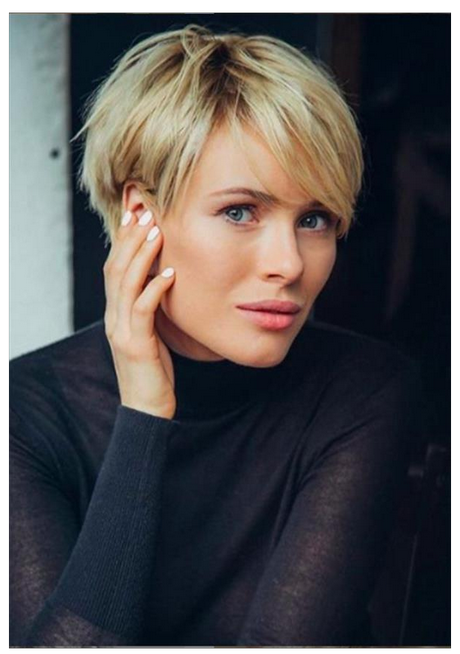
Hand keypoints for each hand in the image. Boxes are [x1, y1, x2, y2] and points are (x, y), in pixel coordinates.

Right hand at [103, 209, 176, 419]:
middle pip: (115, 269)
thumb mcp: (149, 334)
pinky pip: (144, 311)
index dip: (123, 242)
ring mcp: (122, 331)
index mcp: (116, 314)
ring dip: (141, 256)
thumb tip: (162, 281)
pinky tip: (170, 274)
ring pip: (126, 284)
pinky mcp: (136, 345)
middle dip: (130, 239)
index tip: (136, 216)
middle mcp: (114, 318)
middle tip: (145, 213)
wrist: (146, 409)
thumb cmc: (152, 370)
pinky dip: (155, 289)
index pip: (114, 269)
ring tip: (156, 233)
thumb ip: (149, 308)